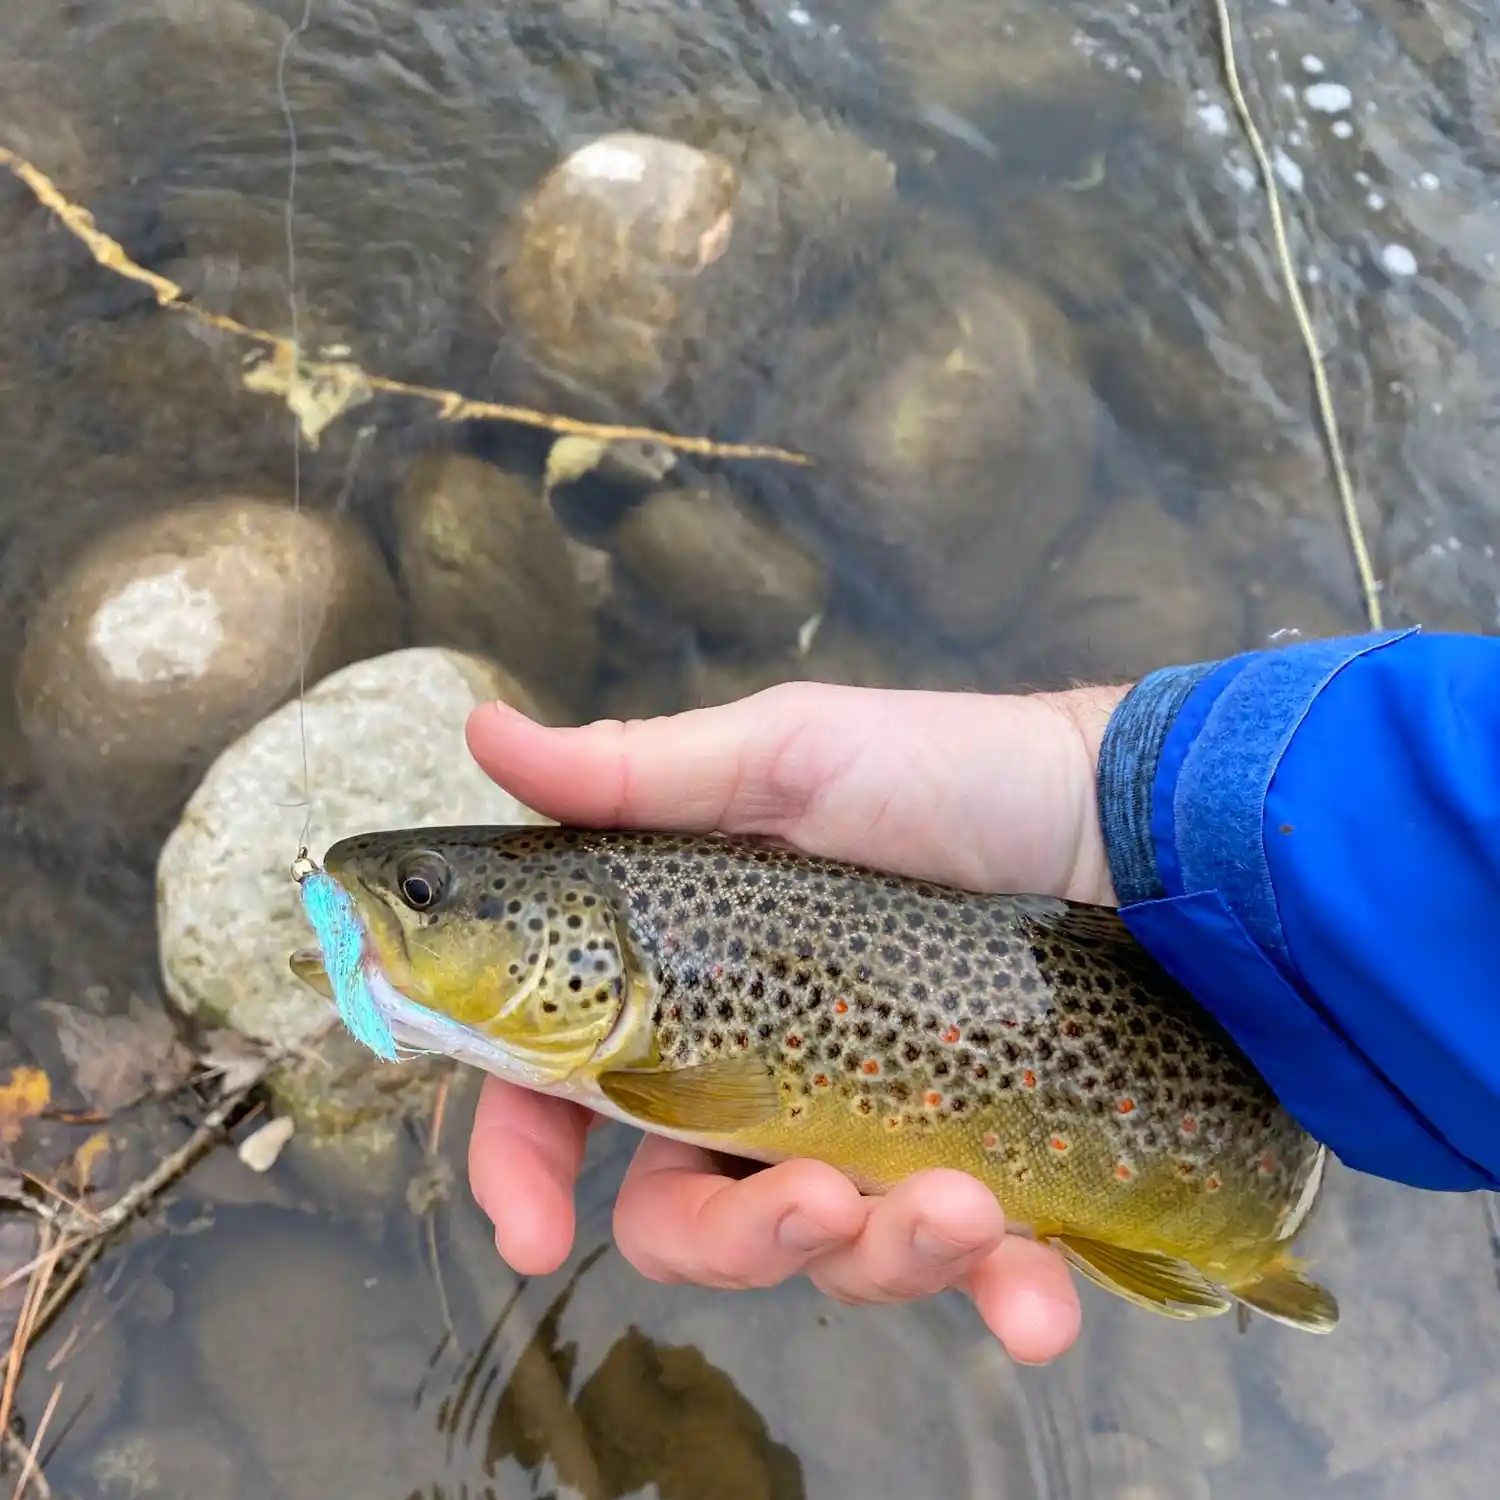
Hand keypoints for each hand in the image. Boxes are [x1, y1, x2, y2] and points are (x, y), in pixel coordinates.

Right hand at [464, 678, 1127, 1363]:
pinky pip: (972, 1277)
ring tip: (970, 1202)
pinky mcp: (977, 1172)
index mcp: (685, 994)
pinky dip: (1003, 1297)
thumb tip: (483, 733)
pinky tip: (1043, 1302)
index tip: (534, 1231)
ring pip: (826, 1259)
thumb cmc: (943, 772)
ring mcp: (868, 1134)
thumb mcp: (788, 756)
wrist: (1118, 820)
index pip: (563, 1100)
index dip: (523, 1171)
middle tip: (821, 1200)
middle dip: (739, 1240)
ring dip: (889, 1258)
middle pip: (685, 1217)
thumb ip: (637, 774)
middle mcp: (758, 1082)